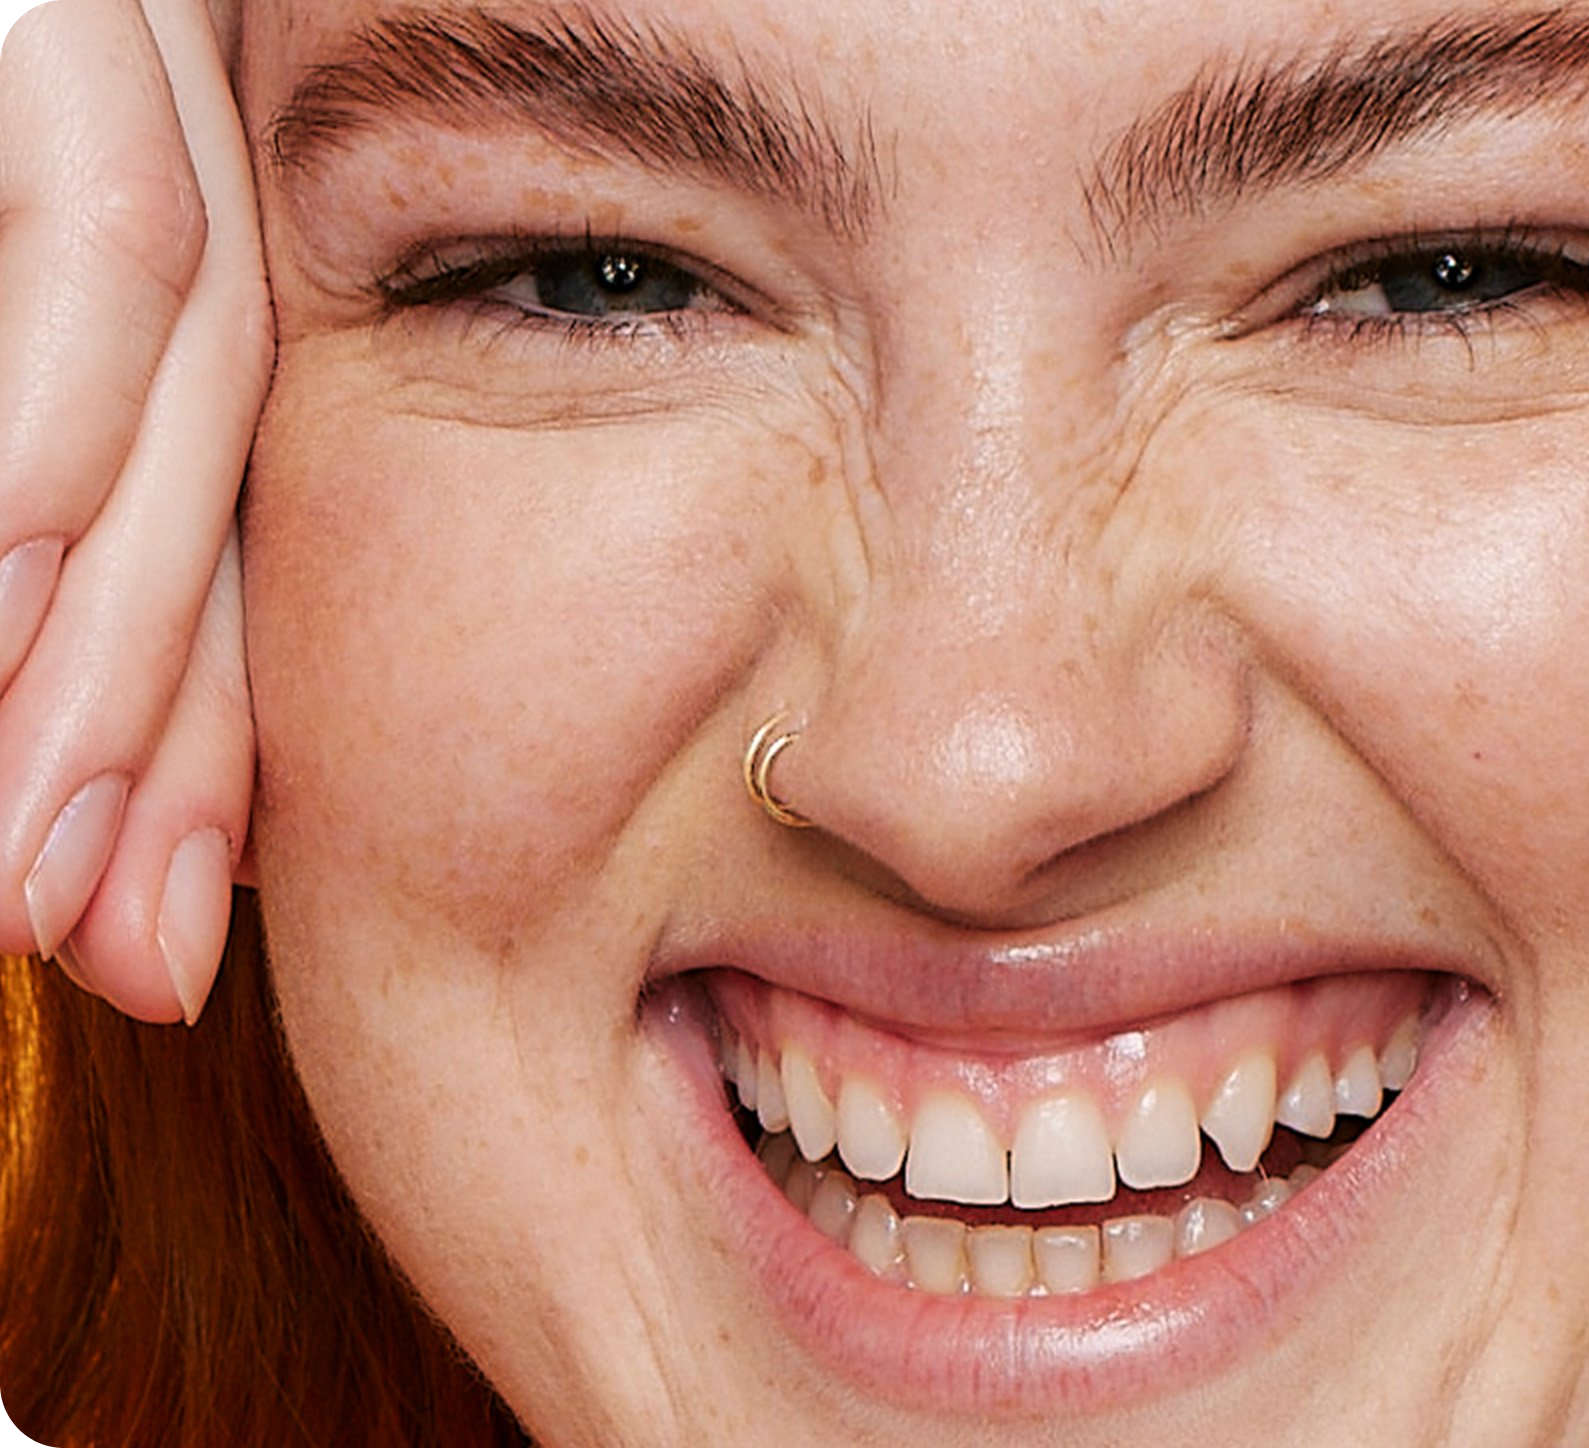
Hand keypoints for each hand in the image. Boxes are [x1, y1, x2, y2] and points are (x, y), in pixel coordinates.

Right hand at [0, 0, 266, 1022]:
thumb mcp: (15, 371)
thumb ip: (50, 493)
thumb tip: (22, 762)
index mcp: (168, 273)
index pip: (206, 532)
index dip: (189, 748)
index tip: (152, 948)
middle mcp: (194, 168)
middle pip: (216, 487)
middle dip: (161, 739)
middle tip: (113, 953)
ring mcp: (143, 71)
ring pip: (184, 391)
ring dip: (93, 638)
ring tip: (27, 856)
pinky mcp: (69, 7)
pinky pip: (96, 226)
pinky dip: (41, 431)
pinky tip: (1, 608)